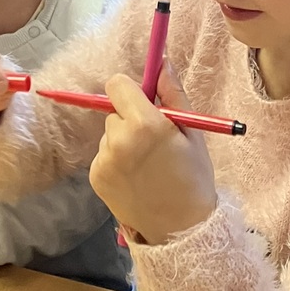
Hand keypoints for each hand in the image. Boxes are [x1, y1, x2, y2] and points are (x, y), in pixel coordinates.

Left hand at [89, 63, 216, 245]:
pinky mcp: (96, 176)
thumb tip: (162, 60)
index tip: (143, 101)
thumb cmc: (193, 178)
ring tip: (148, 164)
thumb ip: (173, 93)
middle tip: (155, 141)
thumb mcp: (193, 132)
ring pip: (109, 133)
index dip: (130, 90)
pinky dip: (117, 160)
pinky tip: (136, 177)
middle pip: (114, 109)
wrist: (180, 229)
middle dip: (131, 118)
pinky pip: (104, 154)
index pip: (117, 84)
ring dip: (123, 140)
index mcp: (144, 123)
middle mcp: (118, 139)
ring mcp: (104, 159)